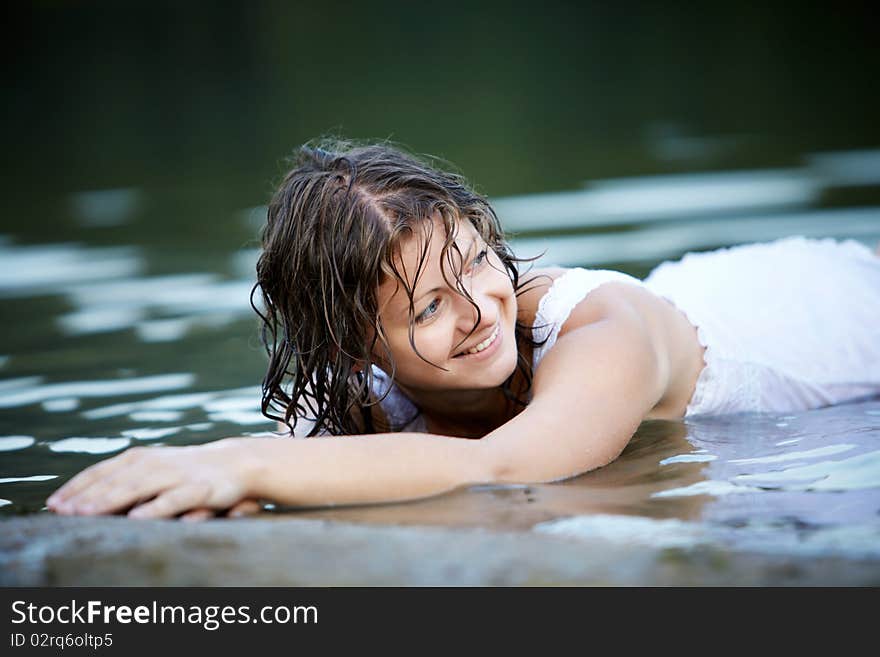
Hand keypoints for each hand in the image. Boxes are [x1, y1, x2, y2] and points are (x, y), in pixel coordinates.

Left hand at [46, 439, 258, 518]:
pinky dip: (155, 507)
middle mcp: (156, 463)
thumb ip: (126, 479)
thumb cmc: (190, 470)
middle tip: (62, 512)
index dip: (78, 486)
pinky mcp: (200, 489)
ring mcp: (178, 475)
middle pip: (115, 480)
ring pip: (139, 487)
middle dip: (87, 496)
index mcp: (142, 458)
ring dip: (111, 500)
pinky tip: (137, 518)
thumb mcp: (156, 469)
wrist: (238, 461)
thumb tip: (85, 498)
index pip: (103, 471)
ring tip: (87, 513)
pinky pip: (174, 499)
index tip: (54, 504)